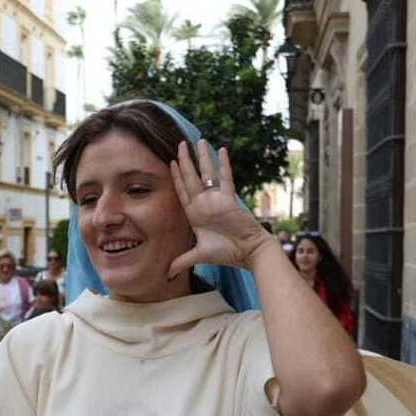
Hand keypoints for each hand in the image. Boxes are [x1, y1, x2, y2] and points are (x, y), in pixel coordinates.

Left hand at [167, 139, 270, 277]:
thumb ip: (182, 260)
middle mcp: (204, 204)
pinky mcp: (229, 200)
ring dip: (202, 158)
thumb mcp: (199, 255)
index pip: (182, 191)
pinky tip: (221, 150)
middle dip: (184, 161)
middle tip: (179, 144)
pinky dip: (223, 164)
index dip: (176, 177)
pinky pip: (225, 178)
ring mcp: (216, 200)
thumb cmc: (227, 252)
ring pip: (207, 174)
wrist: (248, 252)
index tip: (169, 162)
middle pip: (191, 178)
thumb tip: (166, 274)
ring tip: (197, 140)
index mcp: (195, 214)